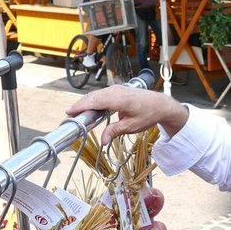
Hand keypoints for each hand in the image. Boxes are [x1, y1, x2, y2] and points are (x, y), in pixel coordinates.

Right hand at [66, 86, 188, 143]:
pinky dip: (93, 100)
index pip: (95, 101)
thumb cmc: (148, 114)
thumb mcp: (132, 126)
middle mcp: (116, 91)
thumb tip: (102, 141)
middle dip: (80, 105)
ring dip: (86, 103)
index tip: (70, 112)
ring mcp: (116, 89)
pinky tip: (90, 108)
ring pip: (96, 95)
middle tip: (70, 116)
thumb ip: (115, 131)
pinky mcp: (117, 89)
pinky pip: (101, 94)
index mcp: (119, 99)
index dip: (81, 106)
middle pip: (93, 97)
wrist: (160, 104)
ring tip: (77, 113)